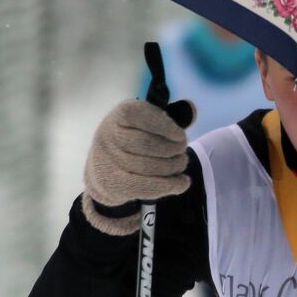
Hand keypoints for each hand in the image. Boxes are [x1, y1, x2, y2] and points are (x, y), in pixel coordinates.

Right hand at [81, 98, 195, 235]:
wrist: (104, 169)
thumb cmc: (132, 139)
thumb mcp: (147, 122)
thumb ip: (170, 115)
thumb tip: (191, 109)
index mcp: (120, 115)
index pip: (138, 115)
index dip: (163, 125)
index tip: (180, 135)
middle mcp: (109, 135)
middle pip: (145, 143)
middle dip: (172, 149)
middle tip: (182, 151)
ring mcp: (108, 161)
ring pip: (146, 167)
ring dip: (173, 167)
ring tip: (181, 164)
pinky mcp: (112, 184)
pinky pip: (144, 187)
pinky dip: (168, 186)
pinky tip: (182, 182)